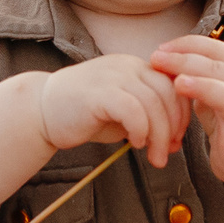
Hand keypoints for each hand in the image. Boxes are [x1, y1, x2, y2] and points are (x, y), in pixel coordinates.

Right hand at [35, 56, 190, 166]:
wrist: (41, 112)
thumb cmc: (82, 115)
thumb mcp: (122, 112)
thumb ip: (147, 117)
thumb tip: (173, 138)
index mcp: (135, 67)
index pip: (173, 84)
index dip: (182, 112)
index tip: (178, 138)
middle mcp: (127, 65)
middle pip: (169, 92)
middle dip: (175, 126)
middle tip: (169, 151)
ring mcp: (113, 76)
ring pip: (153, 103)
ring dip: (159, 134)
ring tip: (155, 157)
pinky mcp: (99, 92)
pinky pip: (133, 110)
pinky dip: (141, 130)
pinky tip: (136, 143)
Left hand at [151, 35, 223, 183]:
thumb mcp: (218, 94)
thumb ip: (199, 78)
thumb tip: (165, 60)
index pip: (219, 52)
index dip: (189, 46)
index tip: (160, 48)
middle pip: (223, 71)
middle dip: (187, 62)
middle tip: (157, 60)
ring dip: (207, 89)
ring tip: (180, 84)